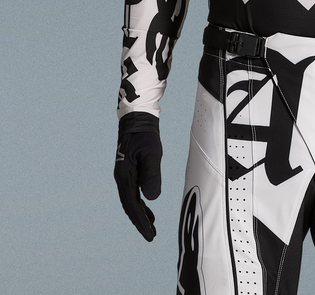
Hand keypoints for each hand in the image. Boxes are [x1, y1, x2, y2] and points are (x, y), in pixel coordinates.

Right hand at [114, 114, 161, 241]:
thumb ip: (151, 174)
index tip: (149, 233)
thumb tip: (152, 199)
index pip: (132, 204)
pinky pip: (133, 192)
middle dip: (139, 221)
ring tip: (151, 227)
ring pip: (130, 200)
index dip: (140, 220)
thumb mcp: (152, 153)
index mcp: (124, 175)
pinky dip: (140, 203)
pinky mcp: (129, 171)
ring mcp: (124, 174)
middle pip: (129, 205)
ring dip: (140, 214)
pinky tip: (148, 208)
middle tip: (150, 236)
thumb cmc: (145, 134)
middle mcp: (121, 177)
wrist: (138, 119)